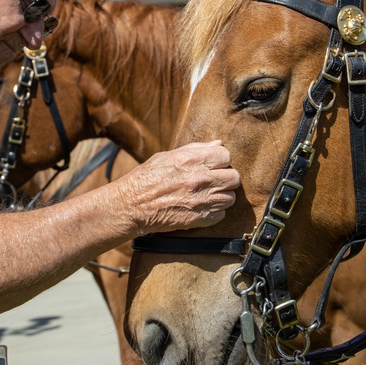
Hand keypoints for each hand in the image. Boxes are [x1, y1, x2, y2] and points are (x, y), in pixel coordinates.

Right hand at [115, 140, 239, 235]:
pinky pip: (221, 214)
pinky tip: (201, 207)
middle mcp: (201, 179)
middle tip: (214, 181)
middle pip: (234, 178)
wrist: (131, 206)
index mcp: (192, 160)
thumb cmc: (145, 179)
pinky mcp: (200, 219)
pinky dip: (214, 212)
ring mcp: (202, 200)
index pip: (226, 156)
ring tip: (207, 195)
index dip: (220, 160)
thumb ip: (195, 150)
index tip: (214, 165)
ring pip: (231, 198)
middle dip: (225, 178)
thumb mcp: (166, 156)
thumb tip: (218, 145)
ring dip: (222, 196)